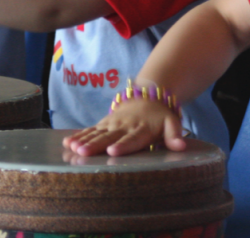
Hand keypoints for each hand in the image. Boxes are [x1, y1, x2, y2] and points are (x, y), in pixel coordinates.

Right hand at [62, 99, 185, 156]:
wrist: (147, 96)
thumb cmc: (160, 116)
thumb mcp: (172, 122)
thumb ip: (174, 135)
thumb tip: (181, 146)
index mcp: (141, 129)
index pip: (132, 139)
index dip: (122, 145)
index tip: (112, 151)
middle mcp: (124, 126)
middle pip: (109, 137)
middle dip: (95, 145)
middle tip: (83, 152)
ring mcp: (112, 124)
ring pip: (96, 133)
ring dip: (84, 140)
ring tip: (72, 148)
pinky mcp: (104, 123)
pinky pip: (90, 130)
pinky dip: (79, 135)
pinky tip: (68, 142)